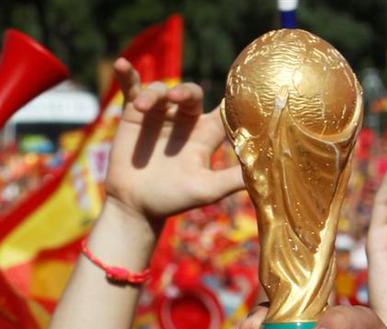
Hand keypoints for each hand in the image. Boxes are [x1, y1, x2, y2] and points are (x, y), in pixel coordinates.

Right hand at [103, 58, 242, 224]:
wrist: (136, 206)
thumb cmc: (173, 199)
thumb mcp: (207, 190)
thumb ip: (232, 178)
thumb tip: (265, 172)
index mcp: (205, 133)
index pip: (222, 108)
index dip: (231, 96)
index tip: (238, 85)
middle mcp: (184, 119)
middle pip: (190, 93)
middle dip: (184, 92)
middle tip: (175, 99)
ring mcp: (159, 114)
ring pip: (160, 90)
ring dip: (151, 94)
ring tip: (141, 107)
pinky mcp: (134, 114)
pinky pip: (132, 89)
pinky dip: (126, 76)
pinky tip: (121, 64)